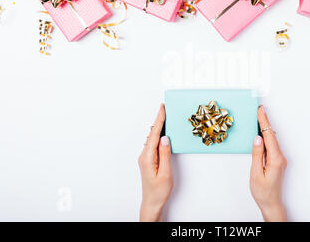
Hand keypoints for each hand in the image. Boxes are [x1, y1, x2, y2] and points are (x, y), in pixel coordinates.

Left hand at [138, 104, 172, 221]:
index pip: (154, 134)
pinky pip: (153, 143)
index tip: (162, 108)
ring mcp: (146, 157)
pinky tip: (163, 132)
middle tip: (164, 107)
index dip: (159, 120)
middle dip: (159, 120)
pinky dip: (158, 135)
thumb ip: (165, 154)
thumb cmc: (159, 191)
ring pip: (152, 138)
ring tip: (165, 116)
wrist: (152, 202)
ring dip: (159, 126)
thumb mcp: (165, 173)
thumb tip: (165, 138)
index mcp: (148, 157)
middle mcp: (144, 155)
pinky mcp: (149, 159)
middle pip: (152, 133)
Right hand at [250, 105, 287, 221]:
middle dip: (265, 122)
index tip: (261, 111)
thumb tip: (258, 138)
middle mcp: (280, 158)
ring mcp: (280, 159)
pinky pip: (272, 146)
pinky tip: (262, 133)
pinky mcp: (277, 161)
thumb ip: (257, 154)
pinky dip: (267, 137)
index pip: (269, 136)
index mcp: (276, 159)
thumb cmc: (263, 192)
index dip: (264, 122)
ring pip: (272, 140)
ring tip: (259, 117)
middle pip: (272, 135)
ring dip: (265, 129)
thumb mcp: (256, 173)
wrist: (271, 204)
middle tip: (260, 110)